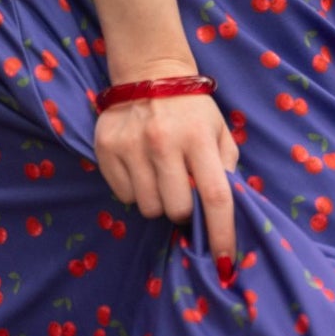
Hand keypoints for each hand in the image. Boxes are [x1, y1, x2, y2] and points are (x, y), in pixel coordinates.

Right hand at [94, 90, 238, 266]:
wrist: (149, 72)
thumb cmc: (192, 109)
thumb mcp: (219, 130)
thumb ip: (227, 167)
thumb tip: (226, 208)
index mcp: (198, 138)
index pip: (214, 196)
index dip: (221, 234)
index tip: (224, 262)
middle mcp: (163, 142)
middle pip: (177, 209)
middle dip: (184, 210)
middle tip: (182, 190)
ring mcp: (131, 146)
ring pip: (148, 207)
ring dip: (158, 201)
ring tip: (160, 176)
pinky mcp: (107, 148)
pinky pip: (125, 195)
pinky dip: (135, 191)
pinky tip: (140, 168)